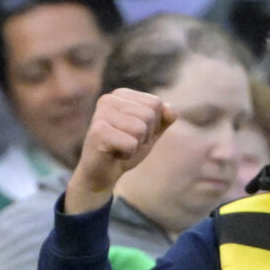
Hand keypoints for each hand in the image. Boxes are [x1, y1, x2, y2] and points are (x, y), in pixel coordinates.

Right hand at [65, 90, 173, 214]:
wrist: (101, 174)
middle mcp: (108, 99)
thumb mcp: (150, 132)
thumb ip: (164, 118)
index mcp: (121, 94)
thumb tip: (172, 112)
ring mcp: (101, 114)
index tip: (135, 134)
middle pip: (149, 115)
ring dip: (136, 145)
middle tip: (126, 143)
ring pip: (141, 129)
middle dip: (145, 136)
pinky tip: (113, 154)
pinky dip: (127, 155)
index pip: (156, 103)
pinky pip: (131, 144)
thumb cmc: (124, 150)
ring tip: (120, 148)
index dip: (153, 125)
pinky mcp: (98, 132)